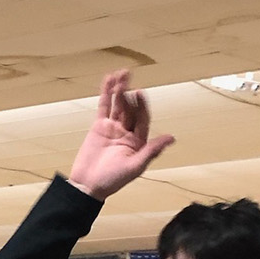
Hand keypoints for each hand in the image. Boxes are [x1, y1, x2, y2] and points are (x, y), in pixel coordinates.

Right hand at [67, 70, 174, 200]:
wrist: (88, 185)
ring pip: (118, 105)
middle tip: (128, 82)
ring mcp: (112, 128)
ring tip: (122, 74)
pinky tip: (109, 80)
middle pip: (130, 109)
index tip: (139, 93)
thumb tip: (171, 138)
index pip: (142, 119)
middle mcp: (127, 133)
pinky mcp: (98, 127)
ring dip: (120, 90)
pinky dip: (106, 94)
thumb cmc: (112, 180)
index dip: (142, 105)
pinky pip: (103, 107)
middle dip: (130, 95)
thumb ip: (152, 150)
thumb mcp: (135, 166)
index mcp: (138, 142)